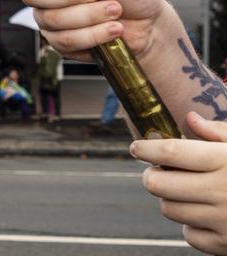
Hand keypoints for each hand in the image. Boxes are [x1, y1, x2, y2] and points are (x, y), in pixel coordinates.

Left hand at [133, 113, 226, 254]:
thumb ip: (221, 133)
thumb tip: (190, 120)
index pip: (171, 152)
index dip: (146, 148)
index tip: (136, 147)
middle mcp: (223, 192)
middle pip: (159, 184)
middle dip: (152, 175)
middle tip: (158, 171)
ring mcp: (224, 221)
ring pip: (169, 209)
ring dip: (171, 199)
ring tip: (188, 191)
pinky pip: (189, 235)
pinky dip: (191, 225)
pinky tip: (206, 214)